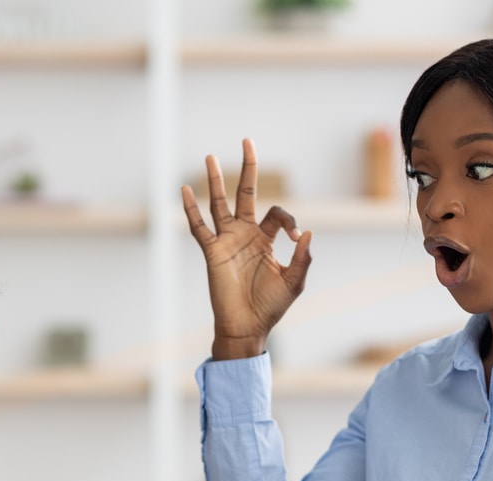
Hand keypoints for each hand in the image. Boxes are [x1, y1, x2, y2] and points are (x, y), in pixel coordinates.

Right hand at [182, 138, 312, 360]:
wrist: (247, 327)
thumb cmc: (271, 307)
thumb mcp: (294, 282)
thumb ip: (304, 258)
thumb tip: (307, 232)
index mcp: (267, 239)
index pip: (277, 214)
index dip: (289, 220)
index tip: (294, 239)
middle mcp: (246, 234)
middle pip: (246, 193)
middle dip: (248, 168)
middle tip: (248, 141)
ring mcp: (227, 241)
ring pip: (220, 203)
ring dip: (216, 180)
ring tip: (210, 156)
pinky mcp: (212, 252)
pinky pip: (199, 227)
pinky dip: (191, 209)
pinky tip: (185, 189)